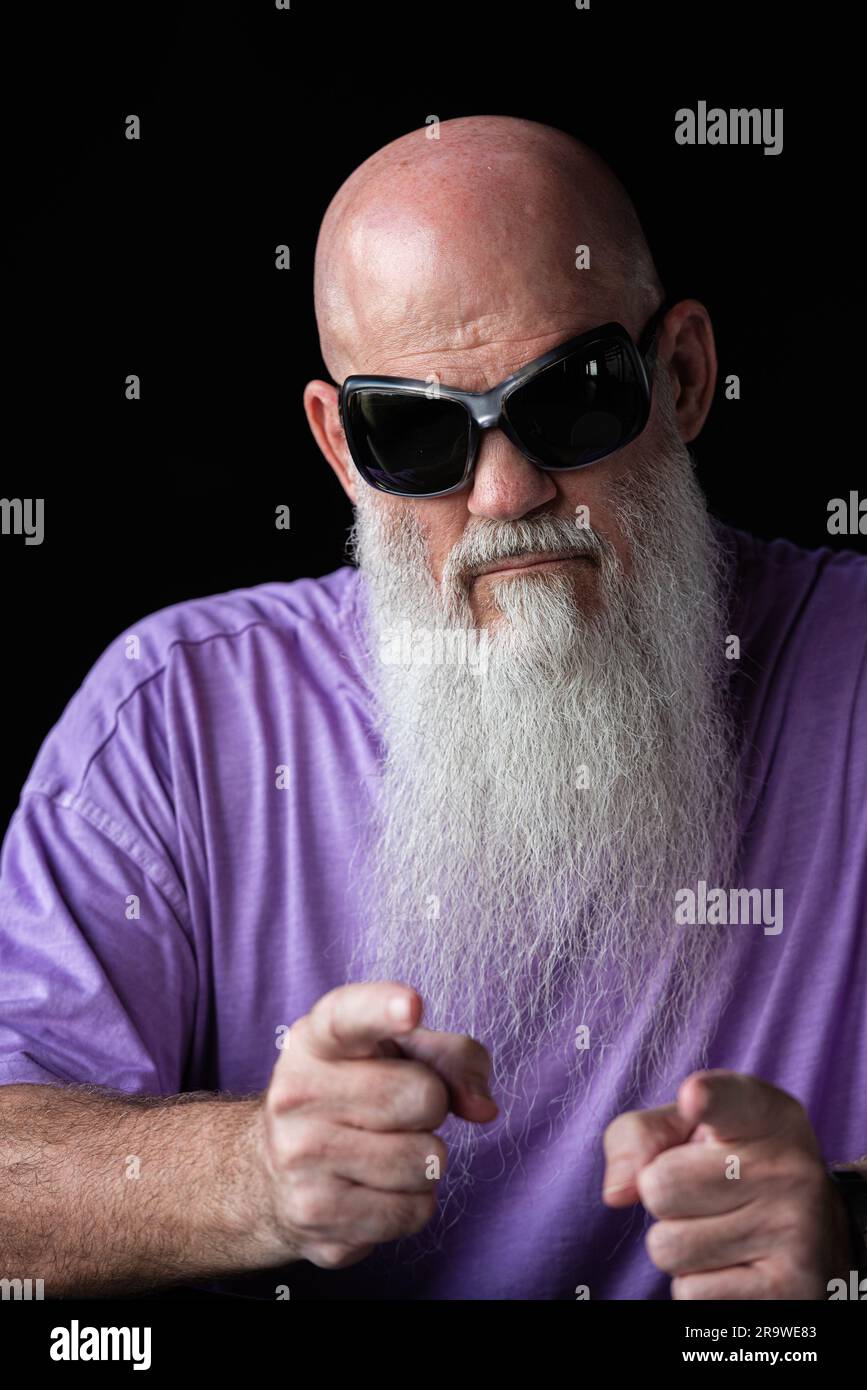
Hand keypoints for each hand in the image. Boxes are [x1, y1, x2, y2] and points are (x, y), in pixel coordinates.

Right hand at [257, 981, 496, 1268]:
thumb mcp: (397, 1055)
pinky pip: (414, 1211)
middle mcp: (296, 1093)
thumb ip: (451, 1058)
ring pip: (425, 1159)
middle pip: (423, 1095)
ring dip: (423, 1159)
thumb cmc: (356, 1095)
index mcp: (316, 1040)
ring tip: (381, 1150)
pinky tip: (374, 1189)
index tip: (411, 1005)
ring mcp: (299, 1157)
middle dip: (430, 1106)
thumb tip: (482, 1108)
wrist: (274, 1173)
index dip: (383, 1008)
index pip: (348, 1016)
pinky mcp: (315, 1215)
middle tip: (395, 1111)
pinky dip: (412, 1202)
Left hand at [602, 1069, 852, 1298]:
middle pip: (660, 1186)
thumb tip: (616, 1192)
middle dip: (664, 1198)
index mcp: (766, 1115)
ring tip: (721, 1230)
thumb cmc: (728, 1167)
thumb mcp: (689, 1130)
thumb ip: (639, 1135)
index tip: (693, 1097)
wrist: (813, 1232)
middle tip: (707, 1195)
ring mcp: (795, 1231)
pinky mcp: (789, 1289)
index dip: (707, 1099)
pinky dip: (698, 1285)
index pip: (730, 1102)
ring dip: (679, 1246)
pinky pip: (690, 1292)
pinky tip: (736, 1265)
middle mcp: (789, 1168)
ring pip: (669, 1247)